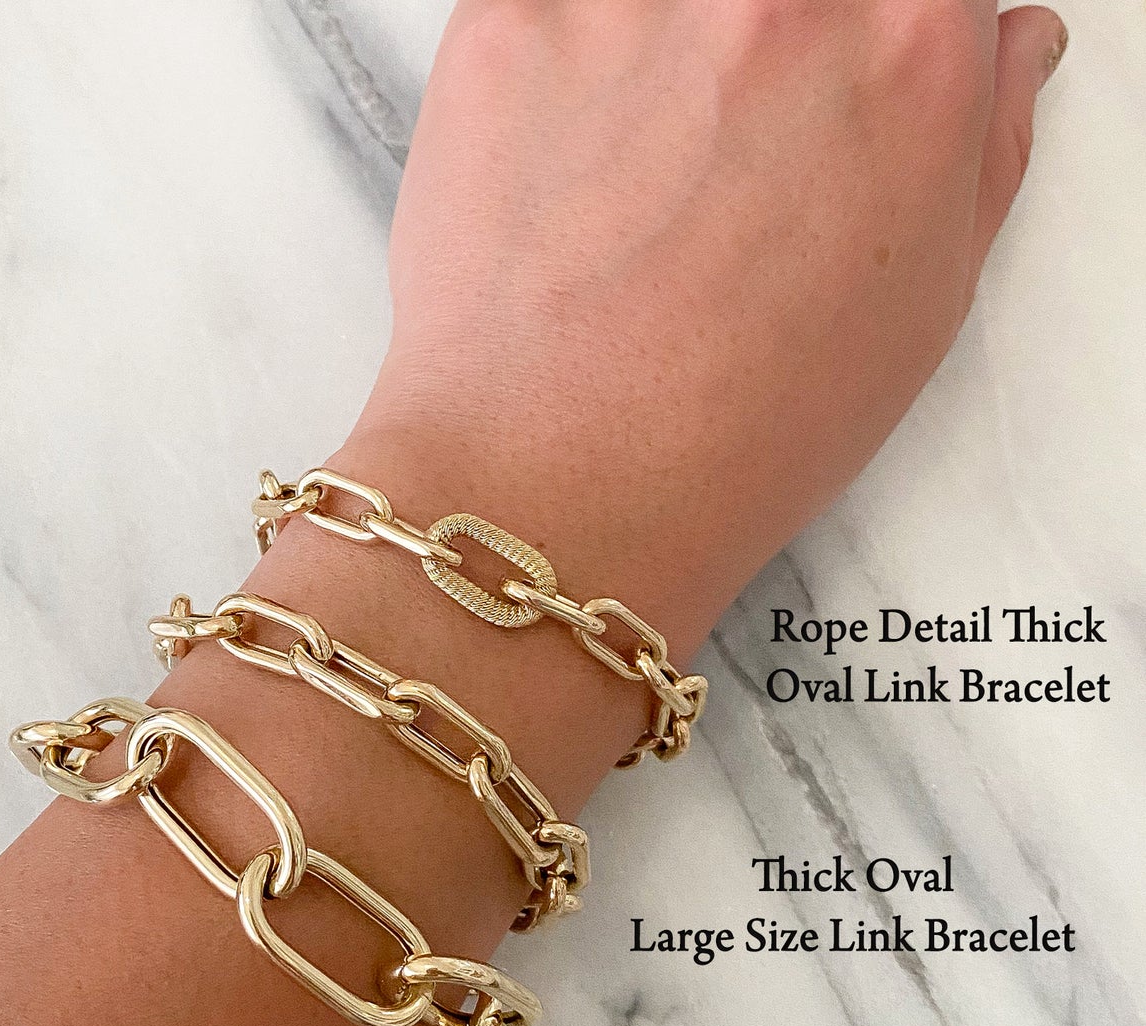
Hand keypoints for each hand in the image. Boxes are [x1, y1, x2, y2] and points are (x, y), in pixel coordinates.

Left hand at [345, 0, 1065, 634]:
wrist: (561, 491)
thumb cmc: (737, 434)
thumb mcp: (920, 309)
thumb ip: (977, 141)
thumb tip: (1000, 40)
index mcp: (911, 45)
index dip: (852, 51)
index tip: (809, 108)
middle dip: (748, 64)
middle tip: (704, 169)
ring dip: (647, 68)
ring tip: (622, 194)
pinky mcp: (510, 24)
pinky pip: (542, 12)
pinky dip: (548, 82)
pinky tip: (551, 192)